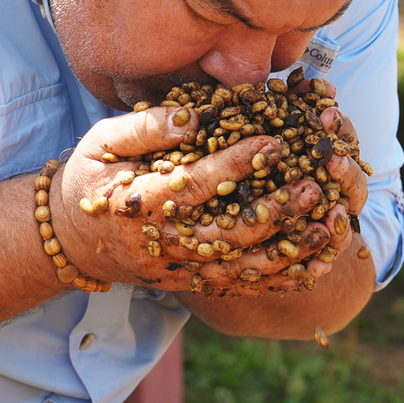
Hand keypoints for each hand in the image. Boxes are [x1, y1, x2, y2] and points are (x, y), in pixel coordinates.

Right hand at [48, 102, 356, 295]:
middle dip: (276, 214)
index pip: (194, 185)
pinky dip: (281, 279)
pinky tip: (316, 262)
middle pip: (227, 235)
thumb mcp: (100, 142)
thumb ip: (144, 127)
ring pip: (241, 269)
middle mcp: (162, 243)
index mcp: (139, 203)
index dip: (236, 164)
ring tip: (330, 226)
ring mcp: (178, 269)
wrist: (73, 239)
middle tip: (315, 186)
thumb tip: (191, 116)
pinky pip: (241, 286)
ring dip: (290, 252)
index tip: (274, 142)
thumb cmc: (89, 177)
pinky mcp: (191, 282)